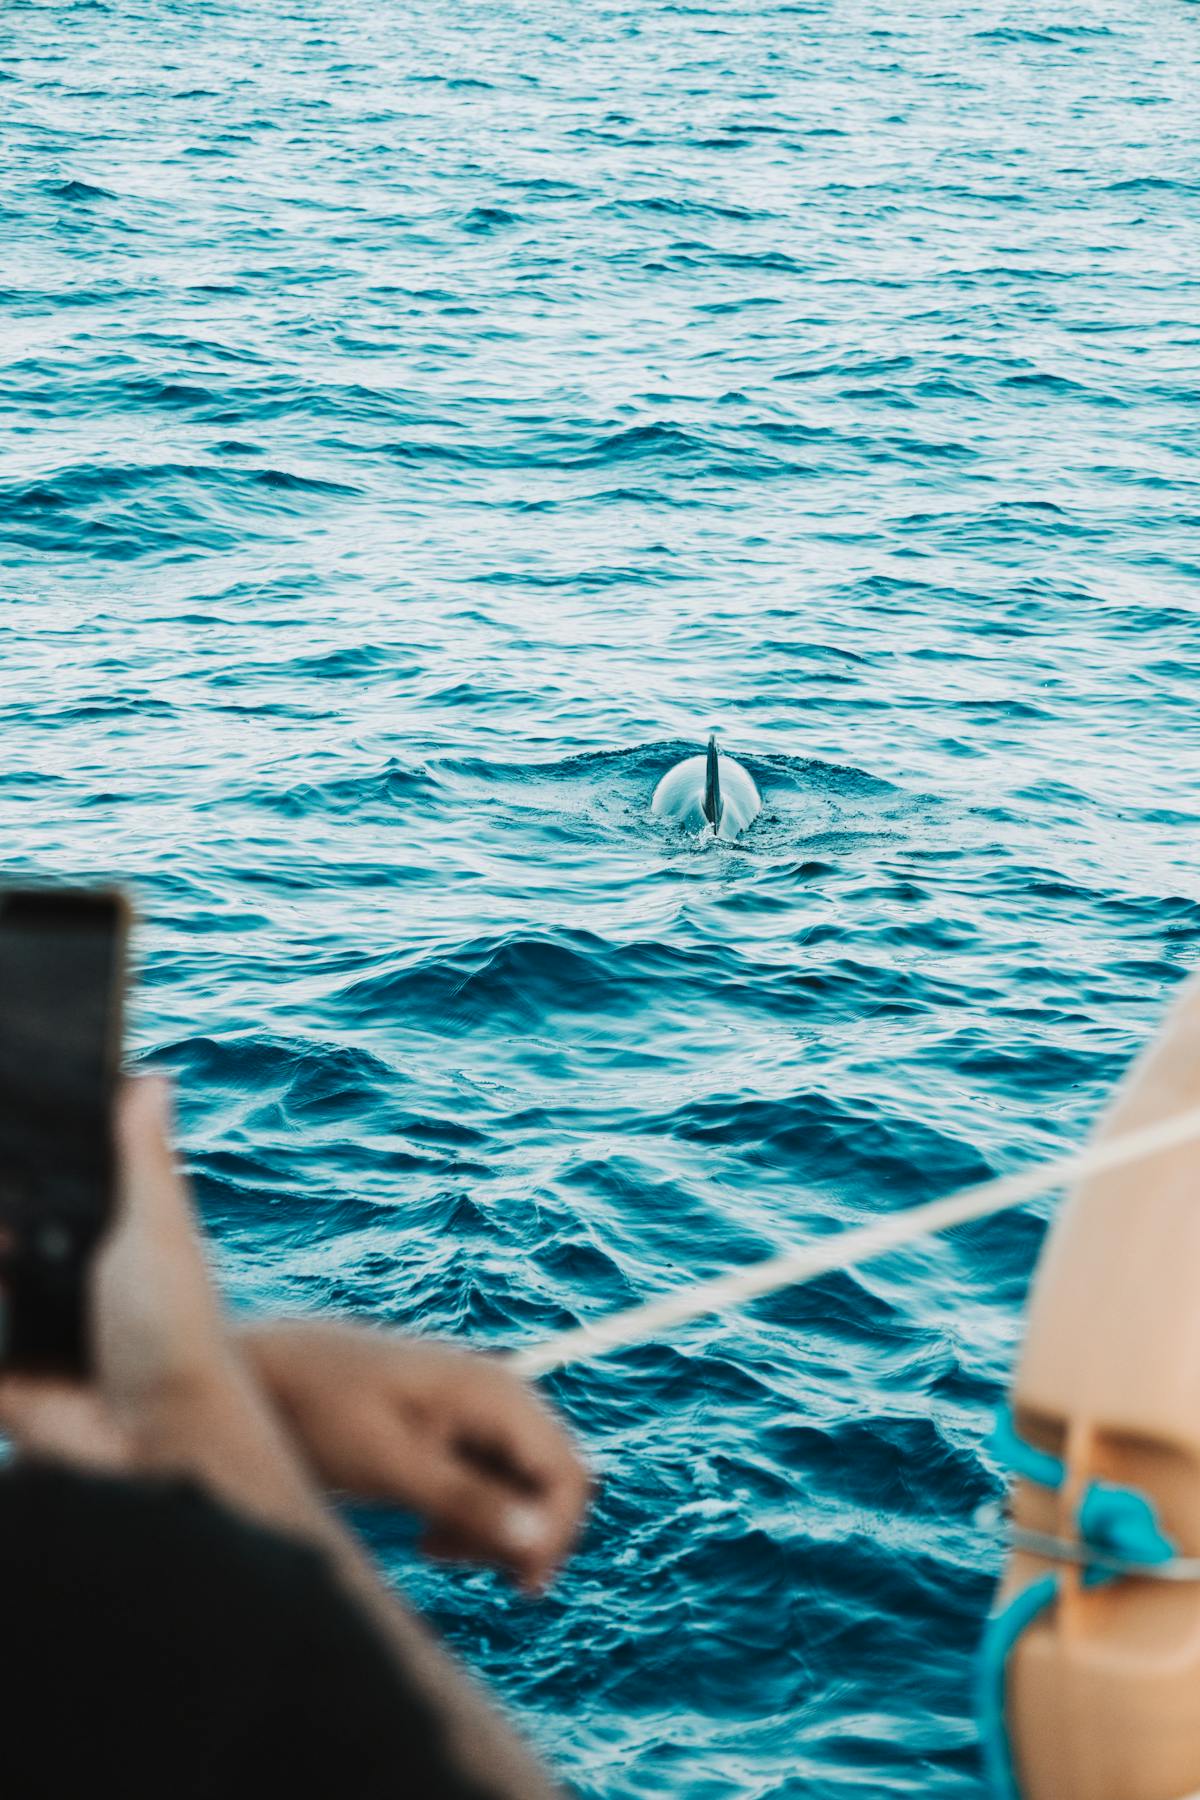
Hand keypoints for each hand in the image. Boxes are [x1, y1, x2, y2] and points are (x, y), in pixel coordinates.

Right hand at [0, 1074, 231, 1465]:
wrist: (159, 1438)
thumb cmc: (175, 1325)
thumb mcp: (158, 1227)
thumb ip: (142, 1155)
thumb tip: (152, 1075)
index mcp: (85, 1234)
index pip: (23, 1188)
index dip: (5, 1174)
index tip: (0, 1152)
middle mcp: (45, 1277)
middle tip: (7, 1239)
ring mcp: (16, 1327)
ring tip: (10, 1281)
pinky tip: (1, 1316)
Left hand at [242, 1319, 591, 1592]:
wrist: (268, 1369)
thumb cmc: (320, 1409)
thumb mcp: (390, 1464)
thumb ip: (465, 1500)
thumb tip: (536, 1541)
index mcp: (495, 1394)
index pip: (566, 1475)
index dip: (554, 1536)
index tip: (515, 1586)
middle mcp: (499, 1397)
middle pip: (555, 1481)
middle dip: (527, 1535)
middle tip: (458, 1564)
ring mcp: (476, 1413)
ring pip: (525, 1487)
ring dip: (498, 1531)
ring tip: (434, 1550)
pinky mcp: (452, 1431)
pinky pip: (492, 1483)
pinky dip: (473, 1518)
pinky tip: (428, 1537)